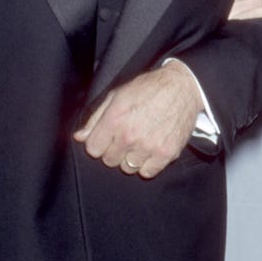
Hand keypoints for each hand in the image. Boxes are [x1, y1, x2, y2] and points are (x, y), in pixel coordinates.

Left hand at [74, 60, 201, 178]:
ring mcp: (149, 146)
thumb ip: (95, 119)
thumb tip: (79, 137)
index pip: (93, 149)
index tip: (107, 138)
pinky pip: (147, 172)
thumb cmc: (147, 89)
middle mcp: (130, 136)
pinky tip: (150, 150)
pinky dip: (147, 164)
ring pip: (127, 168)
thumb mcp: (116, 96)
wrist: (182, 88)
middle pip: (109, 160)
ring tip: (139, 143)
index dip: (98, 143)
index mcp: (115, 119)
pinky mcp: (166, 153)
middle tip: (125, 139)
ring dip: (130, 158)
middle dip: (114, 151)